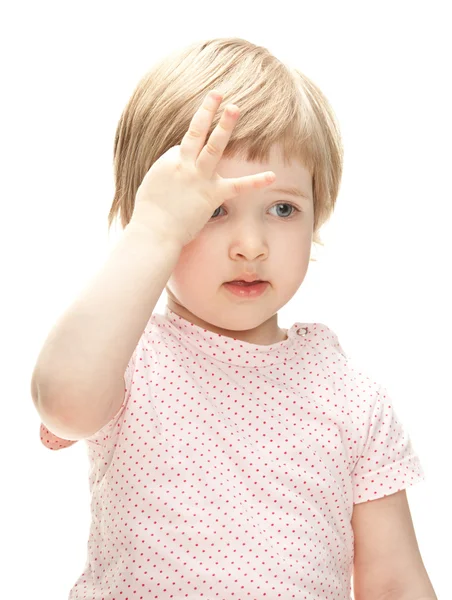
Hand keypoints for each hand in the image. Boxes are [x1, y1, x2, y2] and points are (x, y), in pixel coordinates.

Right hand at [128, 90, 275, 246]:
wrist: (153, 232)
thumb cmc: (149, 214)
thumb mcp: (152, 186)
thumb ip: (167, 174)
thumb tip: (178, 172)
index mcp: (168, 161)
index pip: (184, 148)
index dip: (189, 154)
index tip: (189, 167)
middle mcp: (183, 164)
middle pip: (196, 132)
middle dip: (207, 111)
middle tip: (218, 94)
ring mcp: (199, 177)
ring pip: (213, 146)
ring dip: (224, 126)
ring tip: (234, 107)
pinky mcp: (212, 195)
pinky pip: (238, 187)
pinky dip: (255, 181)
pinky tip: (272, 175)